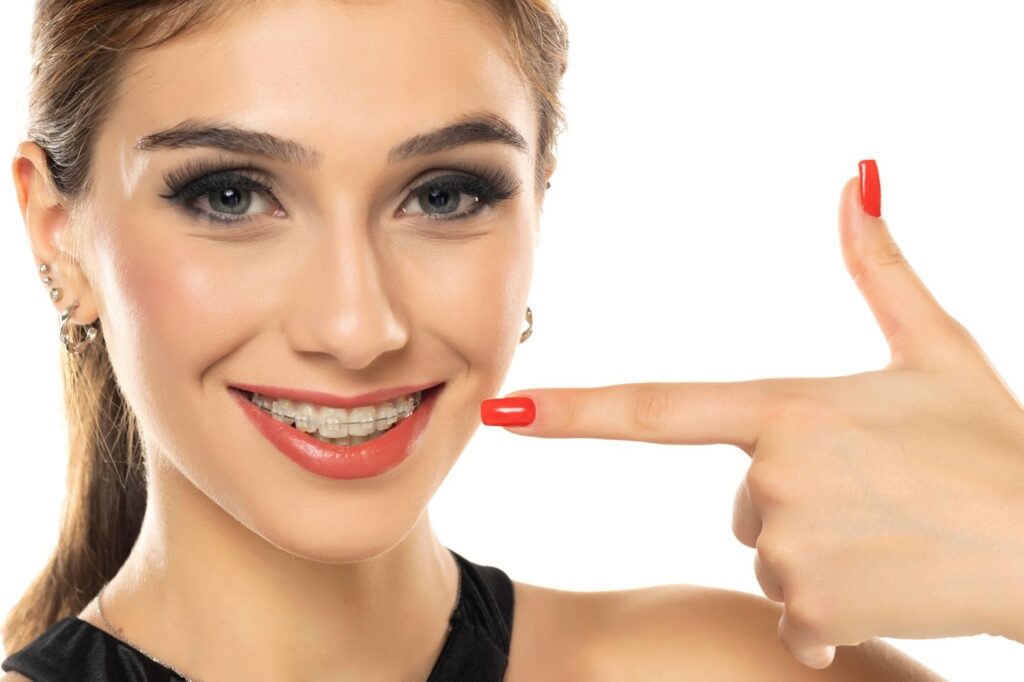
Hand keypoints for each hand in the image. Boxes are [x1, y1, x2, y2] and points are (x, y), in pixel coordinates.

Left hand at [482, 161, 1023, 668]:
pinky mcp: (814, 609)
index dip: (573, 411)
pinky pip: (794, 614)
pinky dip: (829, 607)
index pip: (654, 409)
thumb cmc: (994, 444)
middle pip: (741, 498)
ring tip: (890, 535)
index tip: (506, 411)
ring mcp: (790, 548)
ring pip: (768, 553)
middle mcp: (773, 477)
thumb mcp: (937, 348)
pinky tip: (888, 581)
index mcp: (786, 408)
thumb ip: (878, 268)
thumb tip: (855, 180)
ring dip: (817, 551)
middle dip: (791, 500)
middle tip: (874, 496)